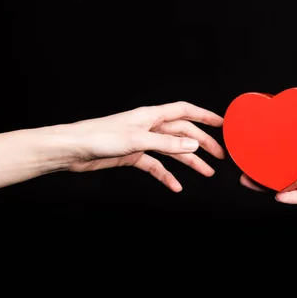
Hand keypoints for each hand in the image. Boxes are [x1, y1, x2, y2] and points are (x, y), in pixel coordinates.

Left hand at [63, 101, 224, 191]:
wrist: (73, 150)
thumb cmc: (99, 136)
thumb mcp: (138, 140)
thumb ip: (167, 143)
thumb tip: (194, 144)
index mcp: (151, 116)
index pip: (185, 111)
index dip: (205, 116)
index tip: (223, 124)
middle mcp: (149, 127)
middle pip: (183, 133)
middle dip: (203, 143)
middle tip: (220, 156)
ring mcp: (142, 142)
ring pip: (172, 151)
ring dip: (190, 161)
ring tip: (206, 173)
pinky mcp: (133, 156)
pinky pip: (156, 166)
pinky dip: (167, 175)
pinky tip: (175, 186)